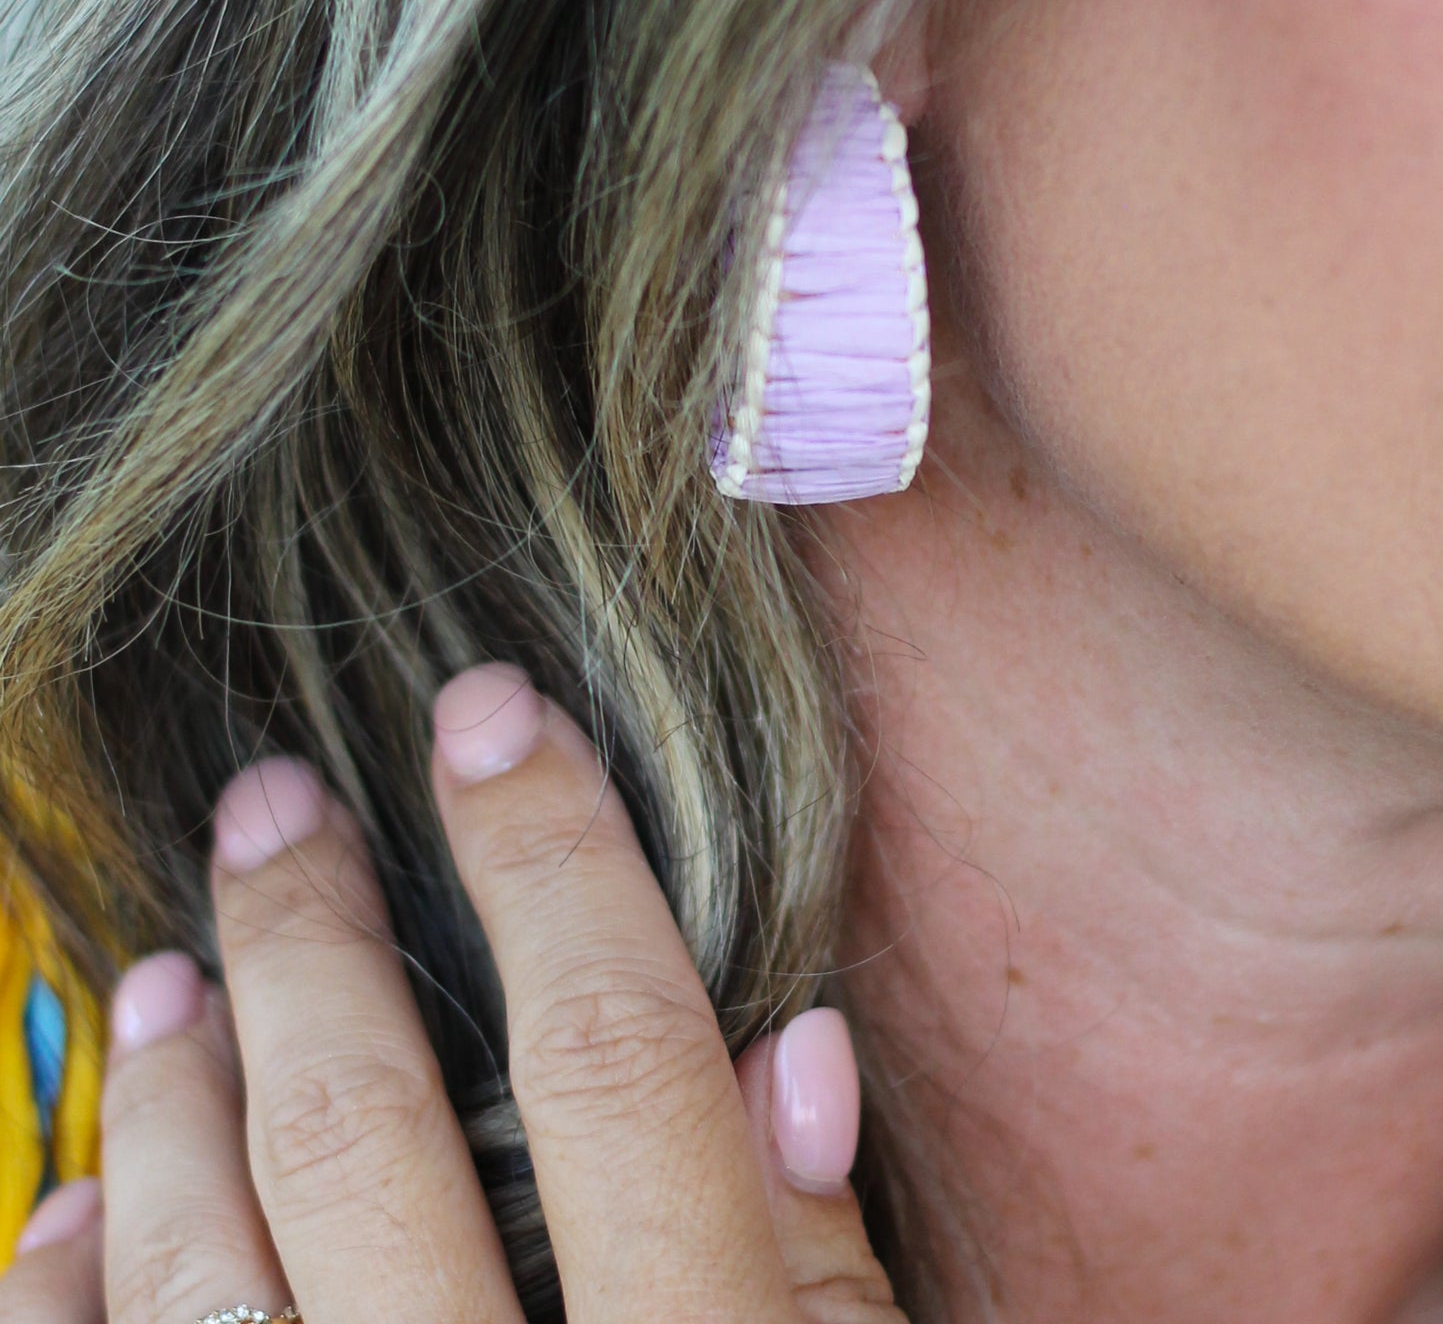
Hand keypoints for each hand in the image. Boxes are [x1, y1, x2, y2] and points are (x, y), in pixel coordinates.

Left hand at [0, 664, 904, 1323]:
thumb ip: (827, 1282)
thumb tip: (796, 1053)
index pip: (617, 1066)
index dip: (555, 862)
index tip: (498, 717)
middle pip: (365, 1142)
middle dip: (310, 940)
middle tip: (270, 806)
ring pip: (199, 1286)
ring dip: (169, 1103)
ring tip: (167, 977)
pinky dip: (71, 1308)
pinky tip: (70, 1224)